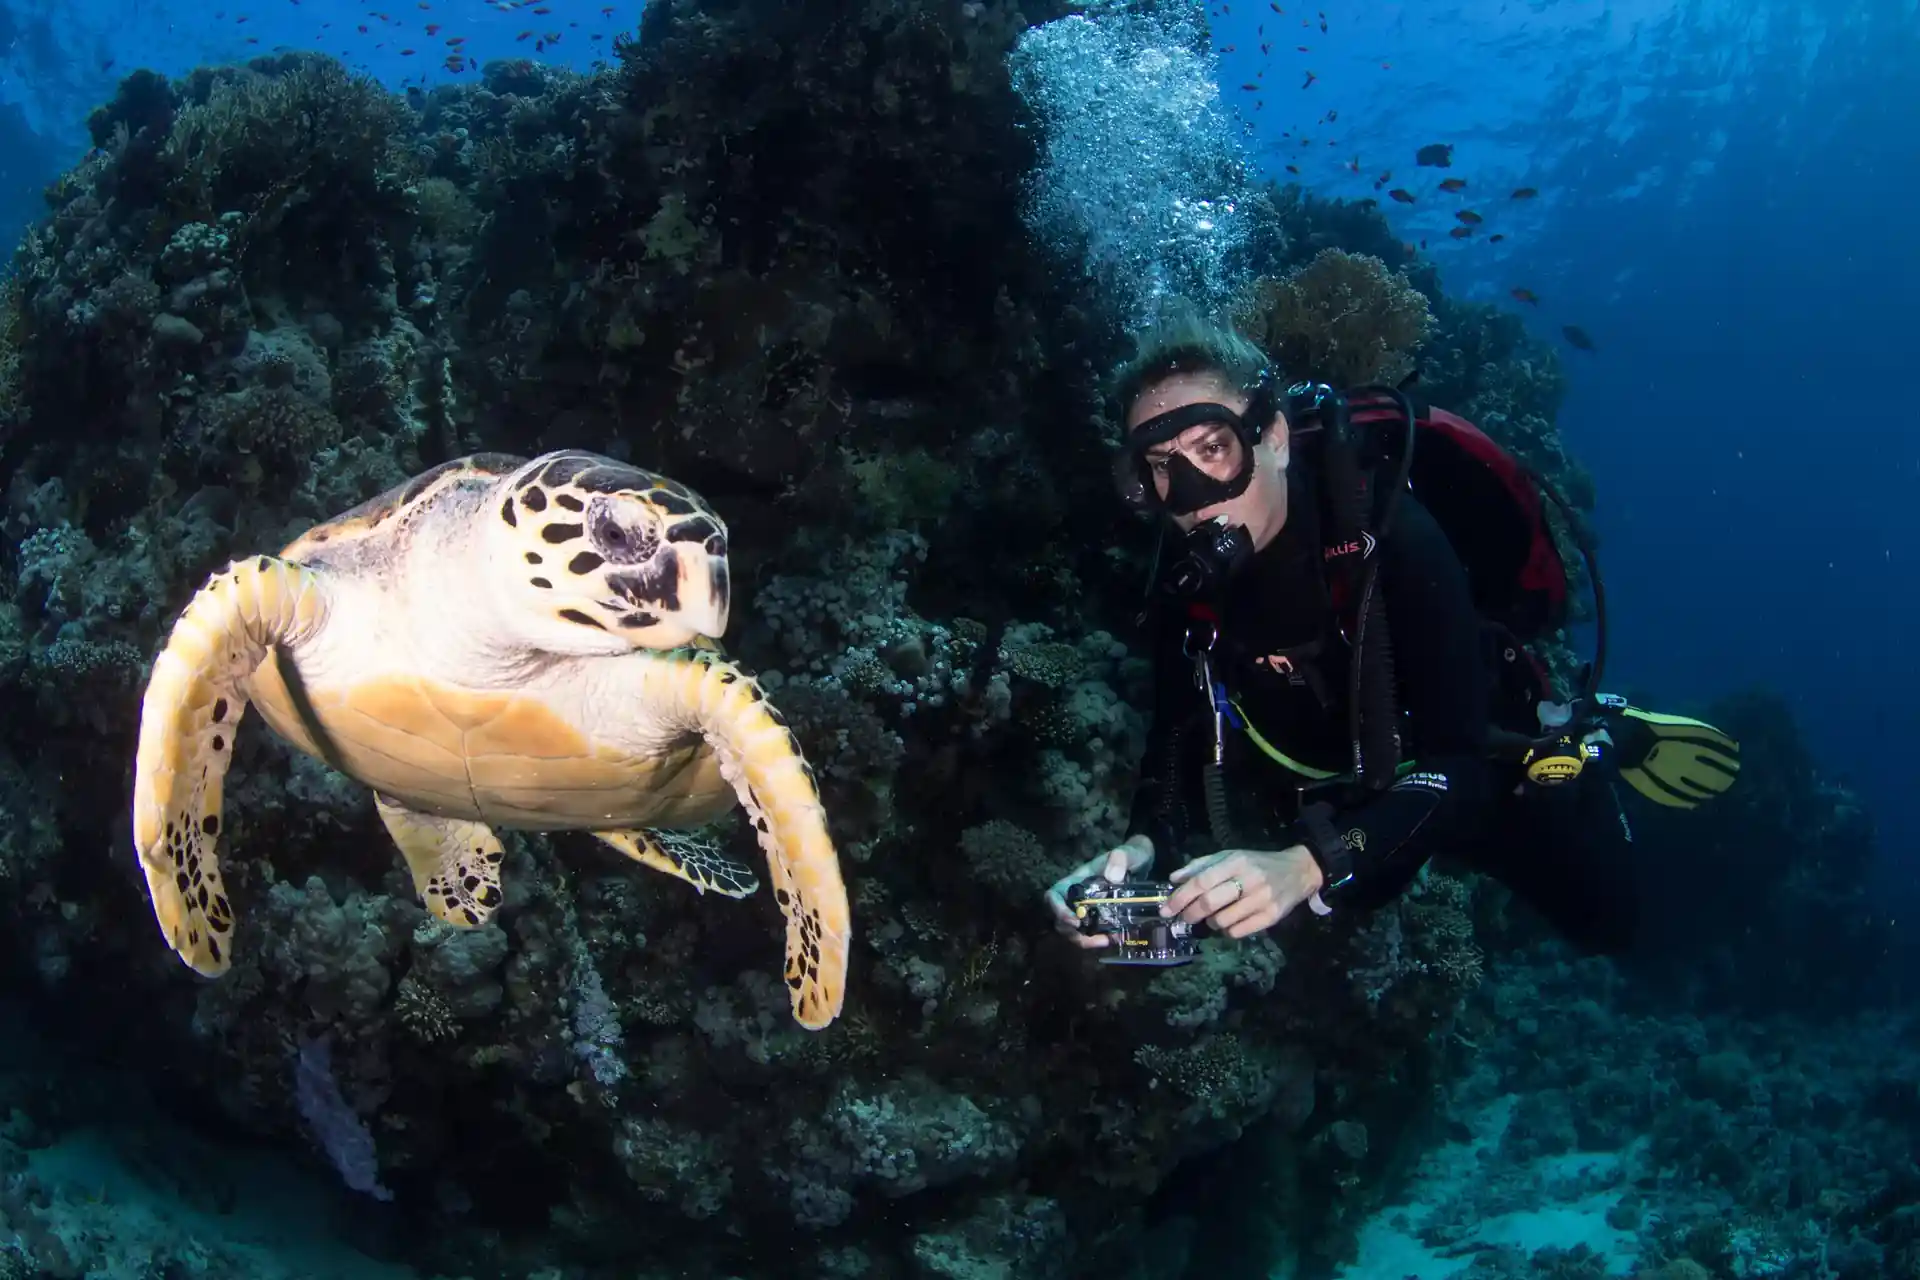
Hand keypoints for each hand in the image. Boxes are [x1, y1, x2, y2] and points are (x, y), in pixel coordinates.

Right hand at [1045, 834, 1153, 949]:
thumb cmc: (1130, 855)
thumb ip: (1119, 860)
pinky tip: (1114, 939)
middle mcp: (1078, 897)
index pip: (1054, 895)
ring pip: (1073, 930)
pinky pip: (1092, 933)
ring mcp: (1088, 908)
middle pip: (1060, 919)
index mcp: (1077, 881)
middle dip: (1072, 932)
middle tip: (1094, 939)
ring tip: (1105, 941)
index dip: (1058, 910)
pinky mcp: (1101, 918)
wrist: (1143, 863)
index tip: (1075, 921)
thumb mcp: (1126, 853)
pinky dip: (1098, 940)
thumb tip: (1112, 879)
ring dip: (1085, 940)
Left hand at [1161, 846, 1324, 938]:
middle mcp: (1249, 879)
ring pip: (1222, 921)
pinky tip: (1230, 923)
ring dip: (1211, 923)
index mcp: (1236, 861)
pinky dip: (1227, 931)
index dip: (1180, 897)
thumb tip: (1173, 878)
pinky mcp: (1272, 916)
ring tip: (1213, 917)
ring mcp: (1262, 899)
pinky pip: (1238, 932)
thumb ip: (1201, 866)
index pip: (1201, 881)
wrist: (1298, 871)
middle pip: (1209, 903)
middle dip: (1190, 914)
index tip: (1165, 909)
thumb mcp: (1230, 856)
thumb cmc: (1257, 863)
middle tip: (1183, 919)